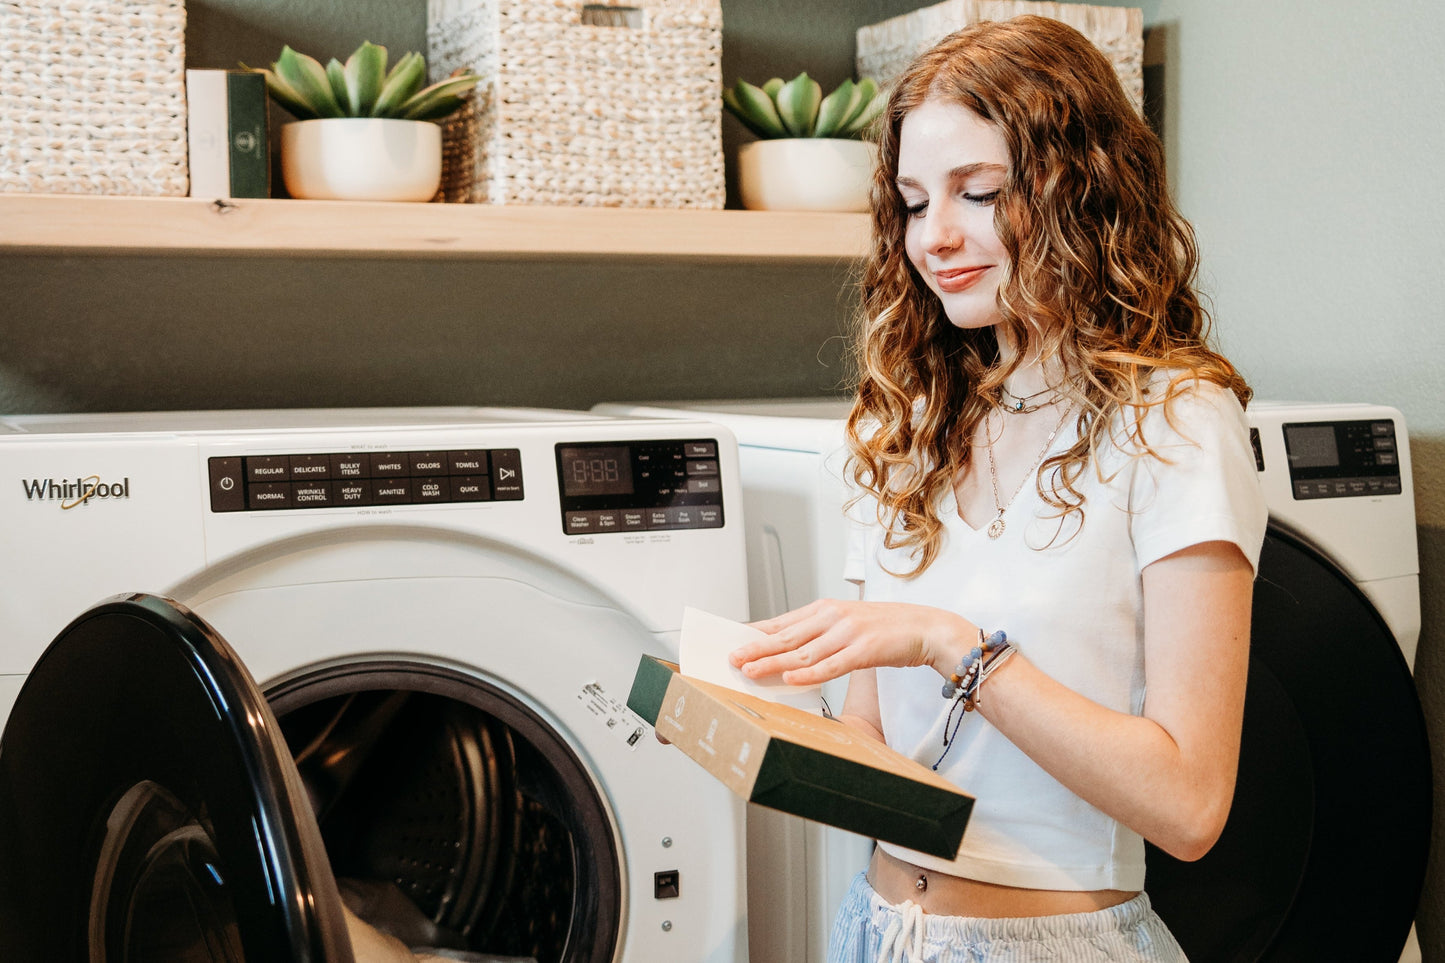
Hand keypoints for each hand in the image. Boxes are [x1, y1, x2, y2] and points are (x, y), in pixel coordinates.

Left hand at [729, 599, 977, 685]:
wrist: (926, 628)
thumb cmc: (887, 629)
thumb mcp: (847, 623)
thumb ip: (818, 633)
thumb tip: (787, 650)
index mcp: (826, 609)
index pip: (782, 622)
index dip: (755, 633)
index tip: (733, 641)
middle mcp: (833, 617)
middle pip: (786, 636)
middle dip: (756, 648)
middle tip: (732, 658)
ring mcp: (848, 633)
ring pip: (803, 651)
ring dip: (773, 662)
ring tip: (751, 671)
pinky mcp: (865, 650)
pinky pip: (831, 665)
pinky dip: (809, 674)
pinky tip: (792, 679)